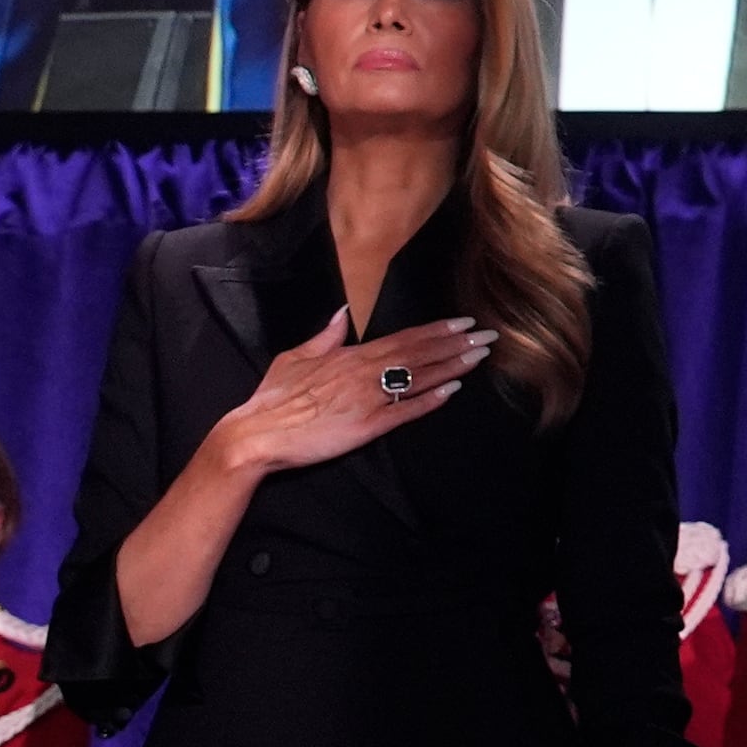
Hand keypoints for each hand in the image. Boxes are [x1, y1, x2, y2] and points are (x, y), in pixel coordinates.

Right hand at [200, 307, 481, 481]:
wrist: (257, 434)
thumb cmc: (273, 398)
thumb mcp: (295, 357)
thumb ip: (325, 335)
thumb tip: (342, 312)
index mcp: (350, 354)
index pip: (403, 337)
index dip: (436, 329)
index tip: (464, 321)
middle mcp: (363, 372)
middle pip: (419, 353)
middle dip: (456, 343)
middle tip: (489, 335)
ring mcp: (367, 399)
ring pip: (418, 378)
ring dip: (452, 365)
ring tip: (480, 356)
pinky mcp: (366, 427)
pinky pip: (404, 411)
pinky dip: (430, 400)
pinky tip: (453, 390)